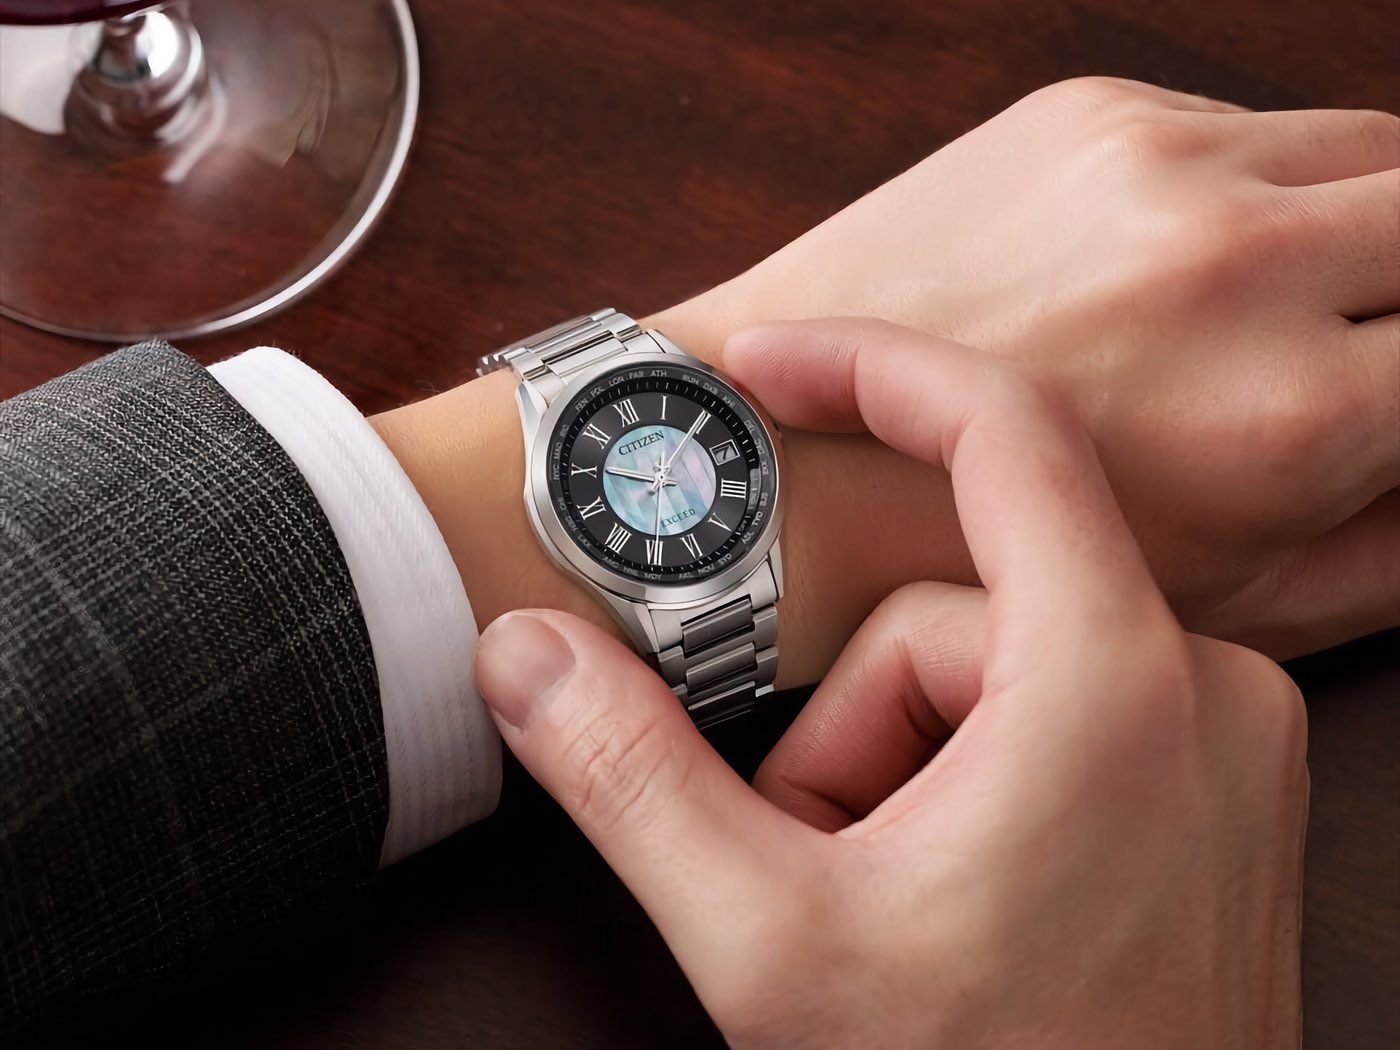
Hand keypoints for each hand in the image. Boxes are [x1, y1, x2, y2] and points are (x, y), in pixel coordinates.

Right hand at [475, 319, 1307, 1048]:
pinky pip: (1056, 712)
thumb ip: (629, 778)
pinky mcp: (1210, 781)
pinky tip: (962, 892)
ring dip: (904, 764)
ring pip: (992, 665)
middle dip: (848, 720)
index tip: (775, 359)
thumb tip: (524, 655)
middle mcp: (1199, 689)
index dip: (867, 368)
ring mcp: (1218, 739)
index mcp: (1110, 686)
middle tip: (826, 850)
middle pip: (946, 604)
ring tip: (895, 893)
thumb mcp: (768, 941)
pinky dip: (977, 781)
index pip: (1000, 430)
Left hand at [652, 76, 1399, 656]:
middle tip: (1359, 341)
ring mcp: (1159, 164)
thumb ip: (1391, 541)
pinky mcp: (1085, 110)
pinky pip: (1239, 123)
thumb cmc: (978, 553)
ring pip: (1361, 144)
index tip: (1390, 385)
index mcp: (1294, 412)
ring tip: (1265, 307)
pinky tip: (1166, 264)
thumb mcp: (1217, 604)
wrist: (791, 458)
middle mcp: (1243, 263)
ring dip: (1348, 219)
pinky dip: (1245, 186)